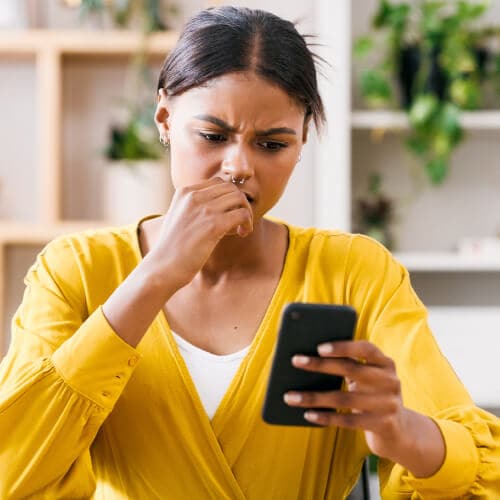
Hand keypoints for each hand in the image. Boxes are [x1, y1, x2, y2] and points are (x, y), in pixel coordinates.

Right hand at [147, 177, 252, 287]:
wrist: (163, 266)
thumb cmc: (173, 247)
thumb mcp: (180, 217)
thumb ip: (196, 207)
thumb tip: (223, 206)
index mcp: (185, 192)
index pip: (218, 183)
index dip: (228, 197)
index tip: (228, 214)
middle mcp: (194, 196)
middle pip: (231, 188)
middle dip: (240, 203)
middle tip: (238, 222)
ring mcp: (203, 210)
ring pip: (240, 198)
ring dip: (246, 212)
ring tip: (241, 228)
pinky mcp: (213, 225)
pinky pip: (242, 214)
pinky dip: (247, 223)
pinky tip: (242, 233)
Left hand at [283, 340, 406, 458]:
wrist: (399, 431)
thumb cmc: (371, 395)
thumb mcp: (366, 378)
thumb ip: (348, 365)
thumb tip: (307, 359)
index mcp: (385, 363)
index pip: (365, 348)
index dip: (343, 347)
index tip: (319, 347)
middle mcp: (390, 380)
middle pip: (350, 369)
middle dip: (319, 364)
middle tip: (295, 360)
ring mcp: (388, 404)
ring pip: (343, 398)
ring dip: (312, 397)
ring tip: (289, 396)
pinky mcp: (383, 425)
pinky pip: (347, 420)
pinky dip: (325, 417)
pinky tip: (307, 414)